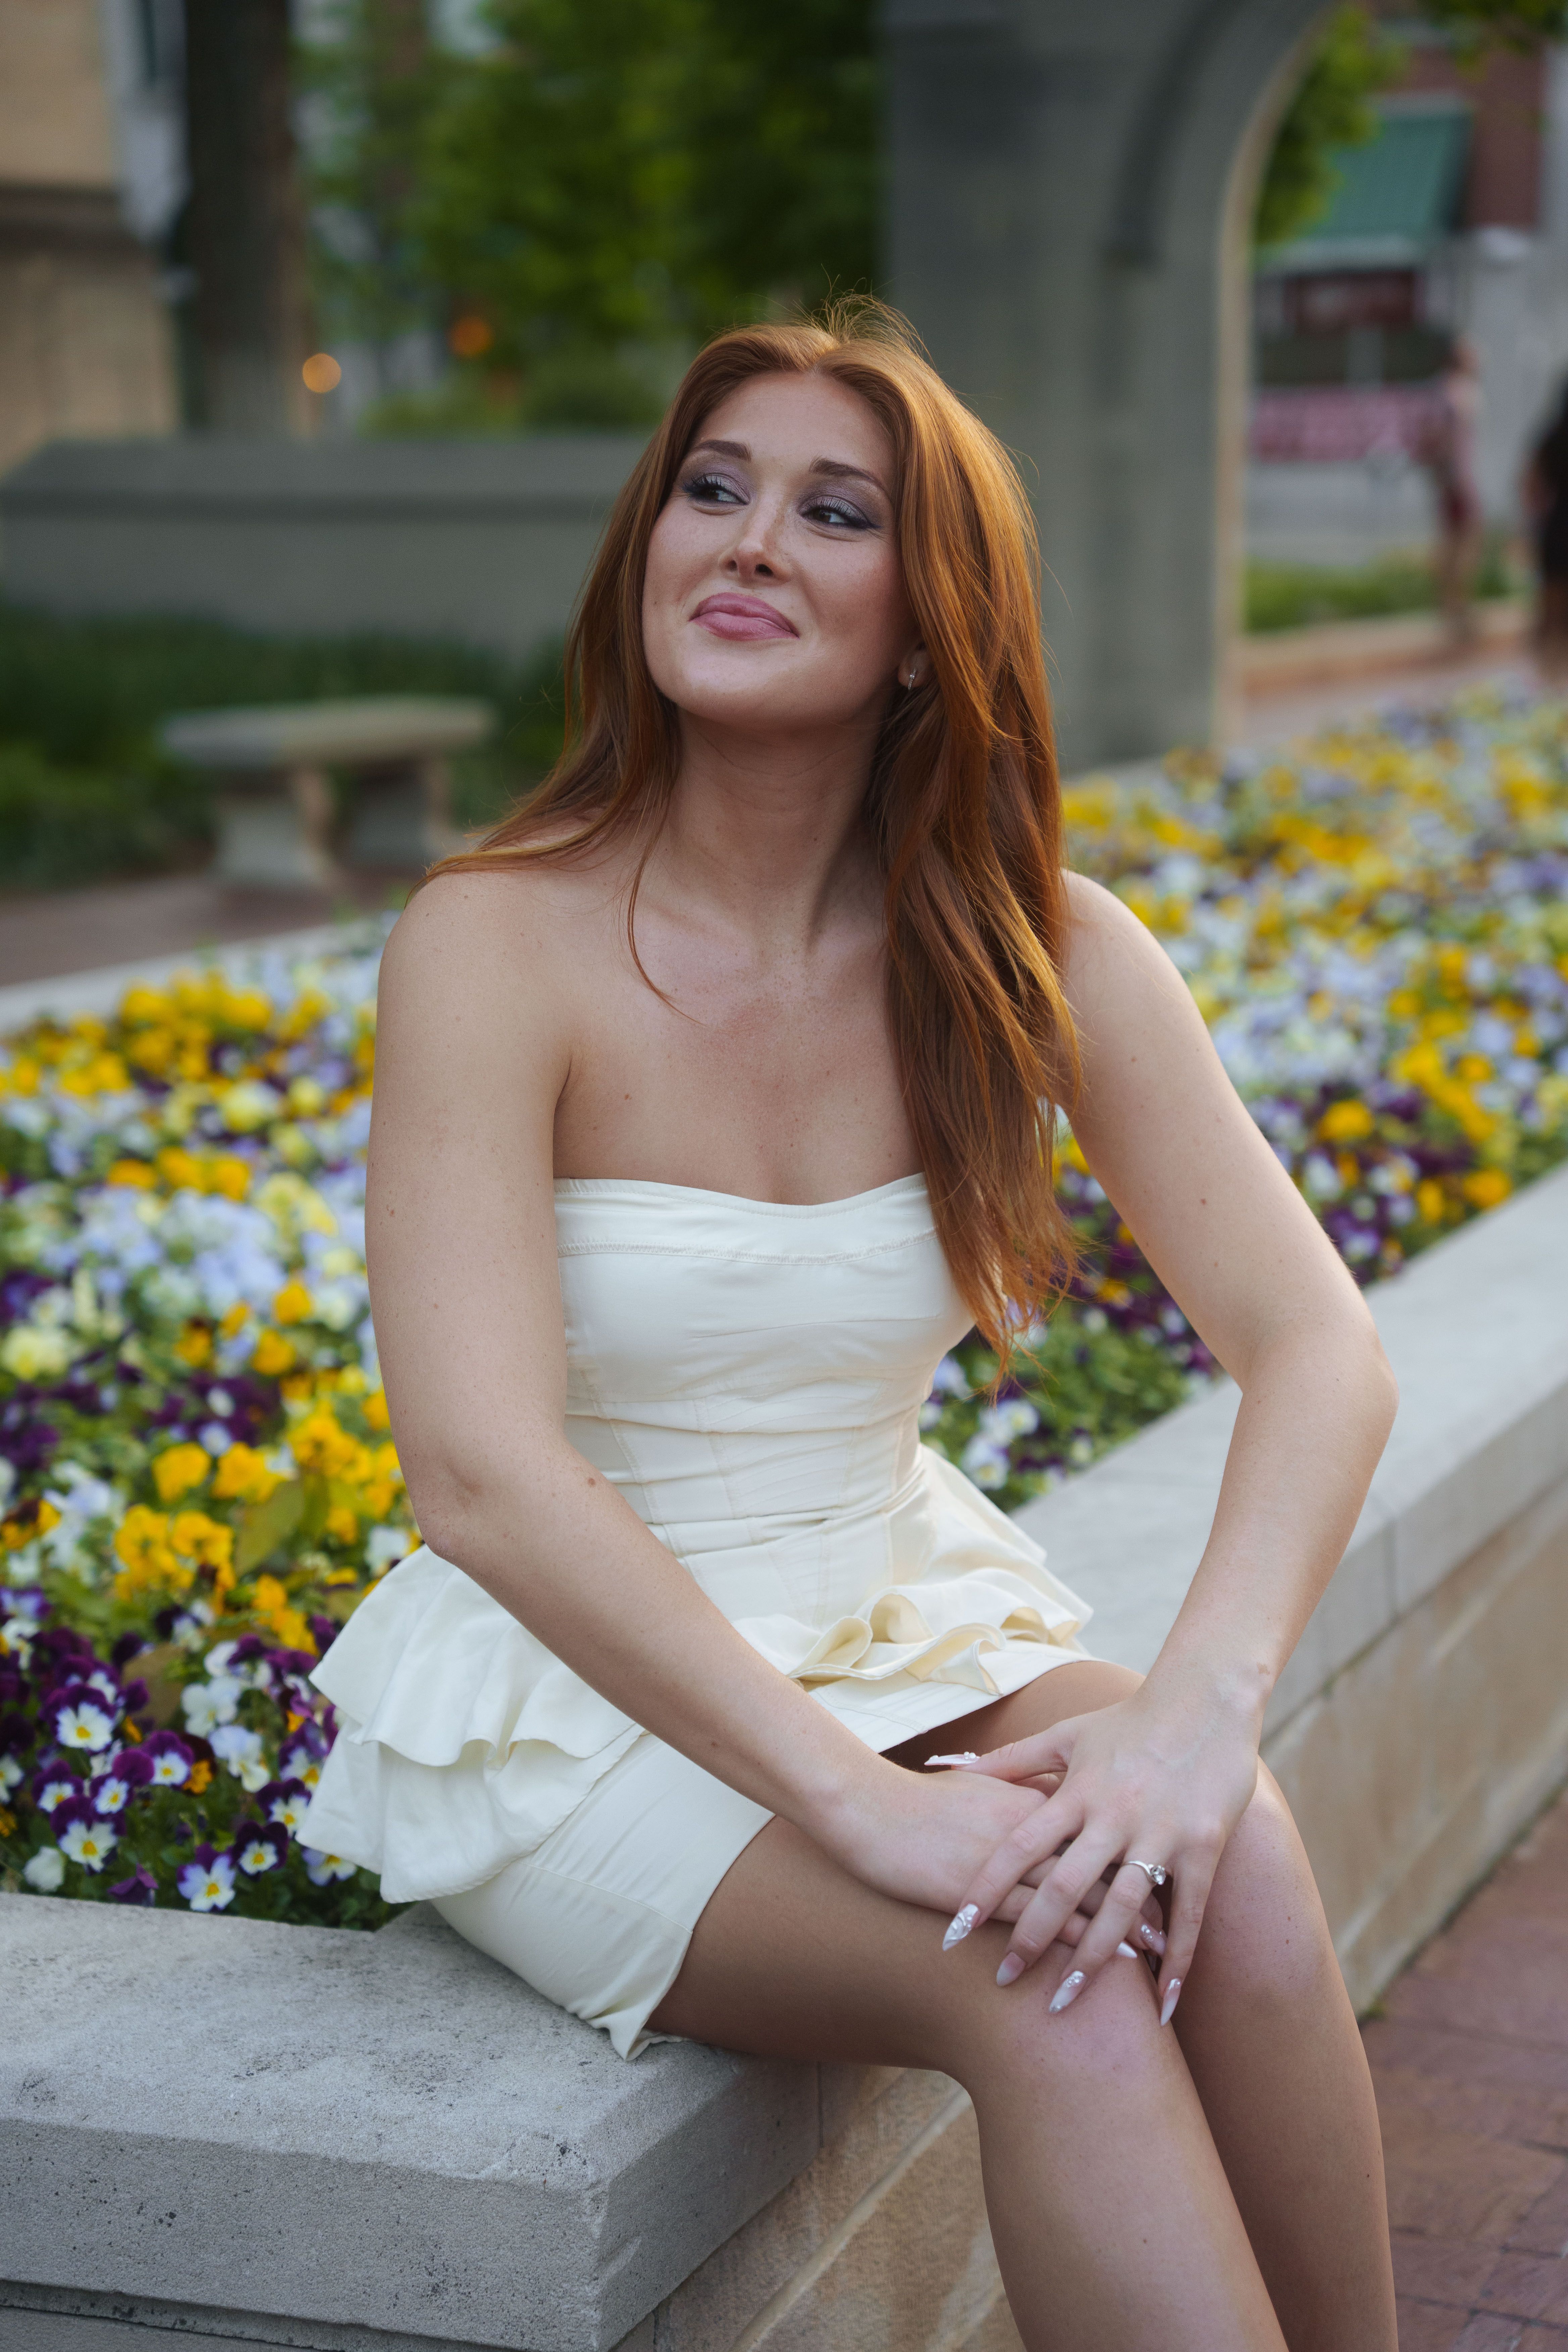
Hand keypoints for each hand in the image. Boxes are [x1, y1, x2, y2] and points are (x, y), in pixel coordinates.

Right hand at [816, 1761, 1165, 1946]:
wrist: (869, 1808)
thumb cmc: (921, 1800)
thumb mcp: (978, 1788)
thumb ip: (1016, 1793)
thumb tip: (1043, 1804)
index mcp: (1035, 1799)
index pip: (1101, 1829)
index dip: (1134, 1856)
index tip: (1164, 1879)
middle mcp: (1035, 1829)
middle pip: (1102, 1864)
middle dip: (1139, 1901)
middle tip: (1167, 1932)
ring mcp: (1011, 1862)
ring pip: (1079, 1898)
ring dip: (1114, 1931)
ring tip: (1146, 1959)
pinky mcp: (985, 1893)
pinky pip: (1040, 1921)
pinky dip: (1071, 1943)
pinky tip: (1091, 1965)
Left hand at [936, 1667, 1262, 2020]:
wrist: (1205, 1699)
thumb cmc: (1130, 1720)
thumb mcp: (1066, 1735)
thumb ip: (1011, 1759)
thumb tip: (950, 1766)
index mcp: (1077, 1791)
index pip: (1019, 1847)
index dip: (985, 1889)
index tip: (954, 1931)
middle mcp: (1114, 1815)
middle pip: (1063, 1886)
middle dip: (1032, 1937)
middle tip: (1004, 1980)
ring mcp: (1160, 1832)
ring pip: (1120, 1908)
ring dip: (1093, 1958)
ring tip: (1066, 2002)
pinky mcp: (1202, 1845)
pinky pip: (1189, 1913)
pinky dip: (1177, 1960)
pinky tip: (1164, 2003)